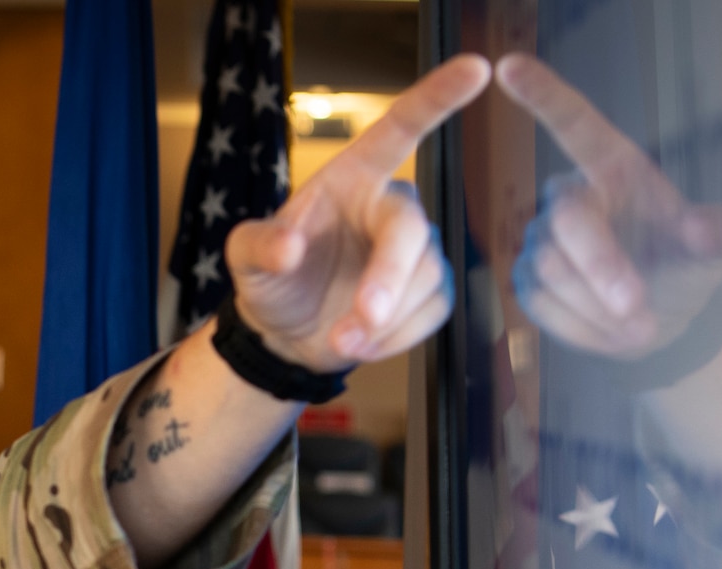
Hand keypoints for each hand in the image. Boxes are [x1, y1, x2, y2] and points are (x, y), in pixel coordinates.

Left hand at [224, 54, 491, 370]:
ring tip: (339, 340)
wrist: (285, 334)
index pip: (400, 130)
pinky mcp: (430, 293)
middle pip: (412, 232)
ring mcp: (417, 251)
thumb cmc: (269, 281)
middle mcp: (391, 208)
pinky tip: (361, 345)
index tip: (477, 68)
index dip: (437, 98)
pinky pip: (432, 314)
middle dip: (388, 280)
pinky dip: (395, 339)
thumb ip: (258, 246)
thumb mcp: (244, 260)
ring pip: (424, 280)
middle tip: (359, 321)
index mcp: (354, 179)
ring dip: (382, 322)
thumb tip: (289, 247)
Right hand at [496, 53, 721, 357]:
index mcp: (614, 169)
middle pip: (568, 222)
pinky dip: (580, 323)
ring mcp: (541, 241)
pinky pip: (542, 302)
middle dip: (603, 269)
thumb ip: (714, 233)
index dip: (543, 95)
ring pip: (553, 268)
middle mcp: (570, 198)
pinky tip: (606, 325)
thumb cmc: (688, 269)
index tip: (507, 66)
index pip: (574, 123)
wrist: (661, 323)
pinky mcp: (526, 283)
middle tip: (638, 310)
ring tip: (637, 321)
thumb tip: (702, 228)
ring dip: (599, 304)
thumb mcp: (716, 247)